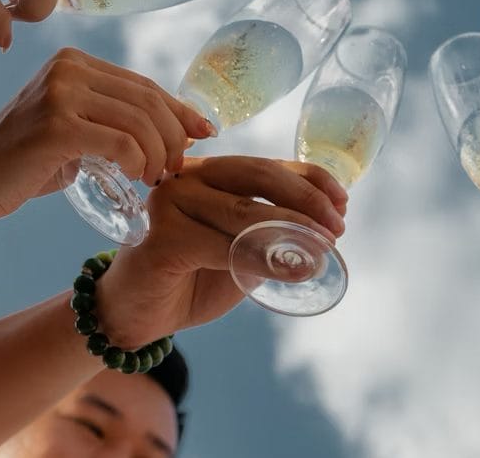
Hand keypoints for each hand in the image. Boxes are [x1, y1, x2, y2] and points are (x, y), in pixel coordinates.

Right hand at [0, 48, 212, 219]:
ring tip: (157, 177)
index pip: (143, 84)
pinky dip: (138, 161)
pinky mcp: (56, 125)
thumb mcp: (77, 129)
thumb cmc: (27, 161)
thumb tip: (179, 129)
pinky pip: (120, 142)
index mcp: (75, 62)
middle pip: (147, 100)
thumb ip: (115, 120)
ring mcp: (60, 93)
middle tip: (179, 166)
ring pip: (138, 121)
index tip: (204, 132)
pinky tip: (138, 177)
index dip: (179, 109)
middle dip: (174, 135)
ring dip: (159, 153)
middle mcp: (68, 68)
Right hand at [96, 156, 348, 344]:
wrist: (135, 315)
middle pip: (258, 176)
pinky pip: (223, 246)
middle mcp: (188, 176)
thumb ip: (273, 235)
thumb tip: (328, 230)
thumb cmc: (191, 278)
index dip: (311, 180)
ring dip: (292, 232)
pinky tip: (292, 271)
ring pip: (244, 213)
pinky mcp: (161, 236)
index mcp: (211, 172)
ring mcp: (170, 202)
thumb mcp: (241, 251)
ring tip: (323, 251)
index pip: (268, 165)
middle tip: (338, 228)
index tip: (343, 203)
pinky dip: (263, 259)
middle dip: (307, 200)